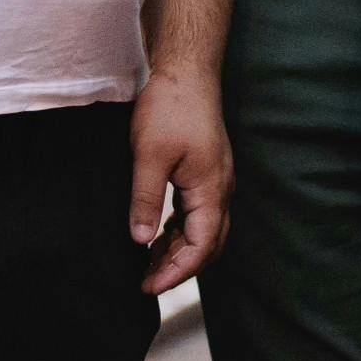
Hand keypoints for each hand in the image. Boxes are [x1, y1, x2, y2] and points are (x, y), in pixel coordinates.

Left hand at [130, 66, 232, 296]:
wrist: (187, 74)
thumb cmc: (170, 109)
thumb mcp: (149, 156)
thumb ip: (147, 200)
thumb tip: (140, 241)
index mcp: (211, 188)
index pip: (200, 246)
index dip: (176, 272)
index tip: (148, 287)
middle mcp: (220, 189)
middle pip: (208, 244)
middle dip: (180, 268)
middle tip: (146, 284)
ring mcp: (216, 181)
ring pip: (204, 230)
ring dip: (179, 251)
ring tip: (148, 266)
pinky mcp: (206, 173)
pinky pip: (198, 214)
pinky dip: (180, 232)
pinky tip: (158, 237)